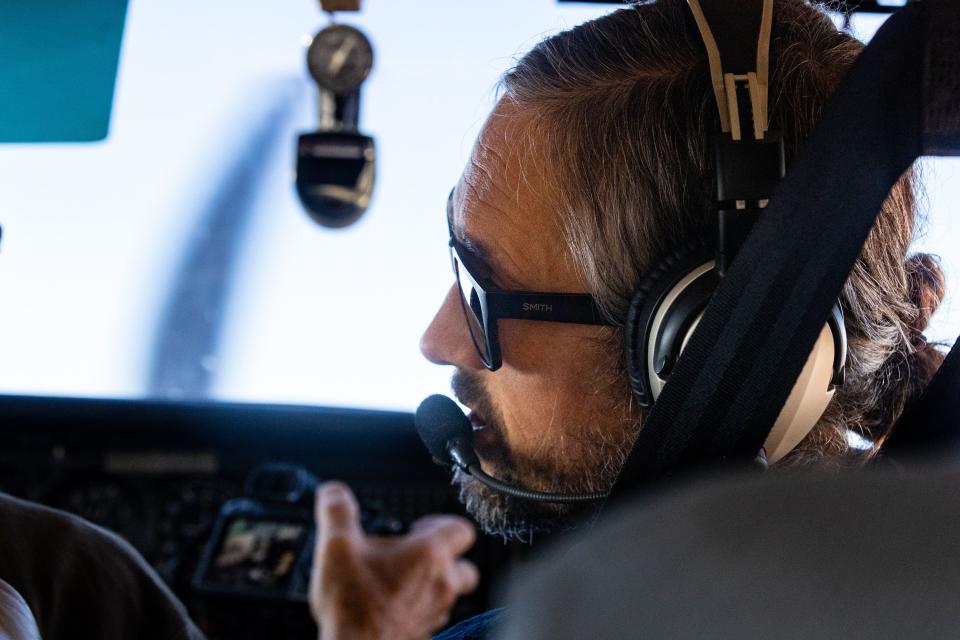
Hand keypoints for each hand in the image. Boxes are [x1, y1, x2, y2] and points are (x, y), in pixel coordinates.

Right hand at [309, 481, 479, 639]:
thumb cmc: (352, 605)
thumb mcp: (336, 546)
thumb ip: (337, 511)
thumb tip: (334, 492)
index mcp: (429, 554)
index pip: (461, 529)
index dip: (442, 523)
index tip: (418, 526)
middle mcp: (441, 583)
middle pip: (465, 564)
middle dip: (445, 557)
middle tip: (415, 553)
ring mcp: (435, 611)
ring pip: (451, 591)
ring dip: (432, 582)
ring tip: (400, 578)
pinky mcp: (424, 632)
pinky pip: (433, 613)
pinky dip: (420, 605)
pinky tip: (392, 603)